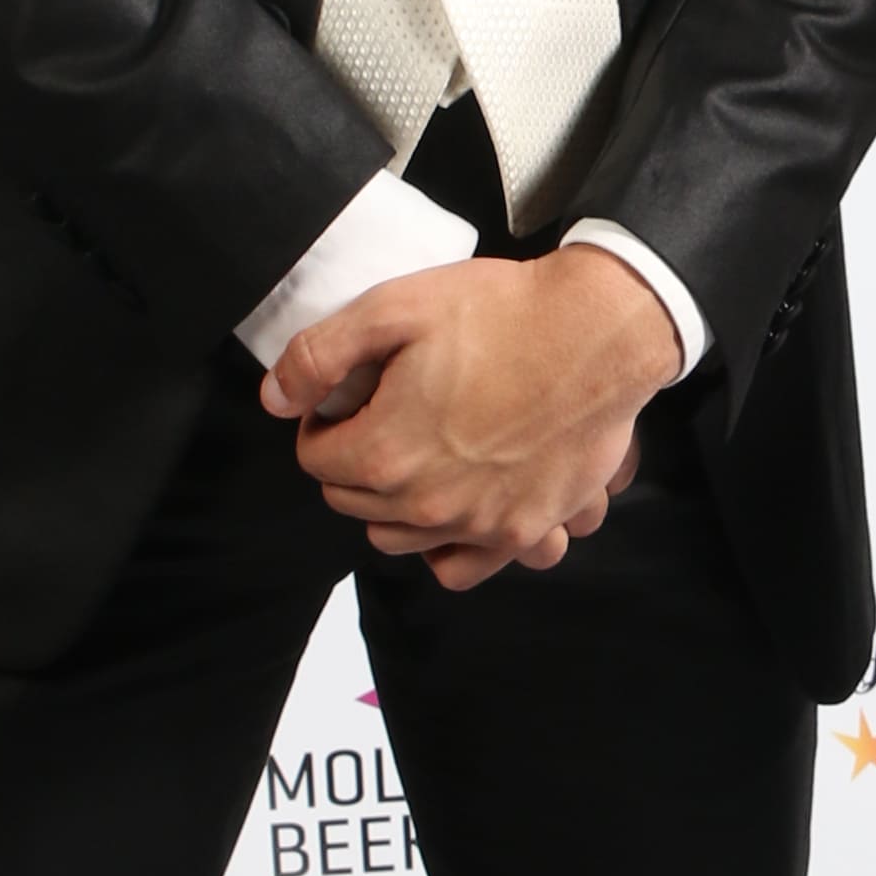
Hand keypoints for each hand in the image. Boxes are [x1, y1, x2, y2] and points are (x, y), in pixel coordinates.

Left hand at [260, 253, 676, 590]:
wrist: (601, 330)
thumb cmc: (502, 313)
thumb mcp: (395, 306)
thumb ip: (320, 354)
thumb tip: (274, 398)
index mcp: (384, 453)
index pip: (316, 458)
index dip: (325, 421)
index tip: (350, 397)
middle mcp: (427, 505)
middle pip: (354, 503)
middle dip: (356, 461)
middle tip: (387, 416)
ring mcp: (479, 526)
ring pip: (400, 542)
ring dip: (394, 506)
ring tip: (420, 457)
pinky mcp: (525, 530)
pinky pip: (465, 568)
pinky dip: (453, 547)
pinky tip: (458, 507)